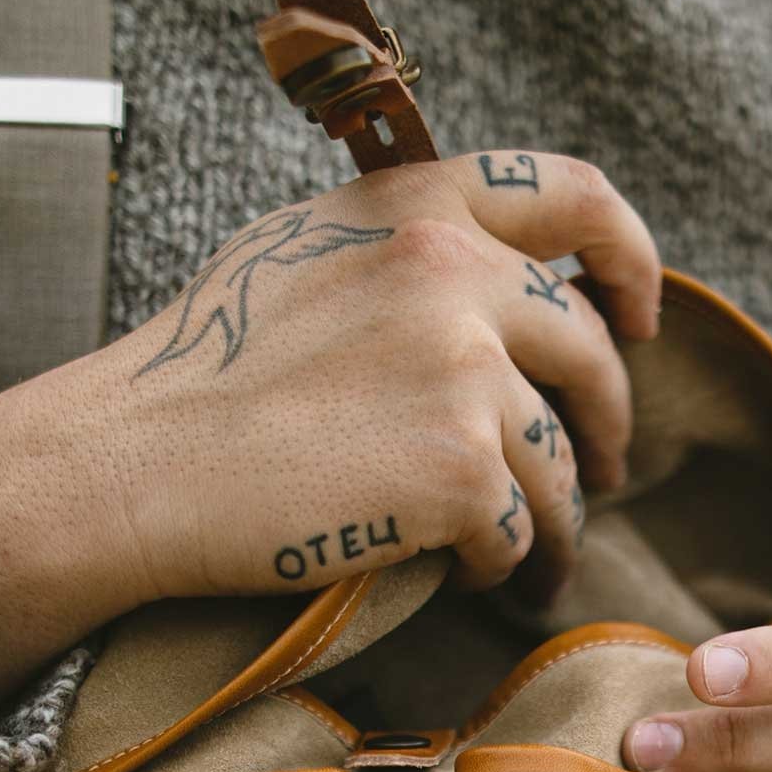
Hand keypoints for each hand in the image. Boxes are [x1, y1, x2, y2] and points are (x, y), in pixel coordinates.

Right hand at [0, 151, 660, 700]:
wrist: (134, 464)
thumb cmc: (202, 373)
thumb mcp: (306, 252)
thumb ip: (409, 249)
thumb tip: (502, 286)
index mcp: (417, 207)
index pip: (577, 195)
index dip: (632, 259)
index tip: (637, 320)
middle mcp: (452, 271)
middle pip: (589, 354)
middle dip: (607, 424)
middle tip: (600, 472)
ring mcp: (462, 370)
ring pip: (557, 462)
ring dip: (553, 521)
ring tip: (534, 560)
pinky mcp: (459, 470)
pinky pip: (516, 532)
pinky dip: (501, 565)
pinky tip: (468, 577)